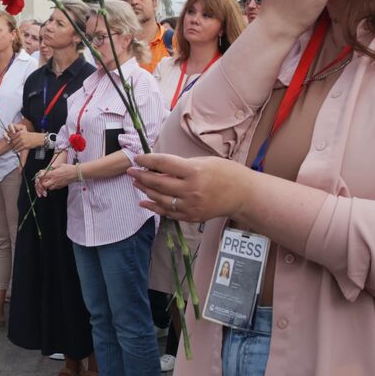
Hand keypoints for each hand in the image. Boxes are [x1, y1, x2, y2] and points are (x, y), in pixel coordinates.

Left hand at [6, 126, 39, 151]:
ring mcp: (22, 141)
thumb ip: (20, 135)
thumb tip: (15, 138)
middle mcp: (21, 137)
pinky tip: (16, 151)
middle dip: (12, 145)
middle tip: (11, 147)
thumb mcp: (25, 133)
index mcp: (20, 133)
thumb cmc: (33, 136)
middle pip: (13, 142)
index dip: (10, 140)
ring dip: (14, 148)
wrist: (39, 138)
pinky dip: (17, 151)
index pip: (12, 137)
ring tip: (13, 150)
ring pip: (15, 146)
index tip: (9, 142)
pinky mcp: (25, 146)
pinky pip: (19, 149)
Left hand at [35, 165, 76, 193]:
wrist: (76, 173)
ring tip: (50, 182)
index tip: (40, 176)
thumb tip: (50, 168)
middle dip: (43, 183)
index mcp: (53, 173)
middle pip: (44, 184)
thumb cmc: (69, 168)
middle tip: (44, 180)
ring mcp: (58, 184)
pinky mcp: (61, 186)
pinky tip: (55, 183)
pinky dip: (54, 187)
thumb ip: (54, 167)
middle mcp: (54, 180)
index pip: (43, 176)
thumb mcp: (60, 165)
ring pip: (49, 188)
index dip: (40, 176)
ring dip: (48, 186)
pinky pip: (55, 188)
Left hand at [127, 153, 251, 221]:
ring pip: (160, 198)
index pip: (163, 163)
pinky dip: (154, 207)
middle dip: (141, 176)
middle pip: (158, 182)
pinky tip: (144, 202)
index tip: (137, 158)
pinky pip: (168, 212)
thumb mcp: (203, 161)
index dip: (147, 160)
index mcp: (194, 171)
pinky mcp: (192, 216)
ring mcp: (190, 205)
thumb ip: (180, 166)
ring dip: (145, 190)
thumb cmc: (225, 173)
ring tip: (136, 183)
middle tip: (131, 171)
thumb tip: (158, 168)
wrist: (243, 194)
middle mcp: (191, 189)